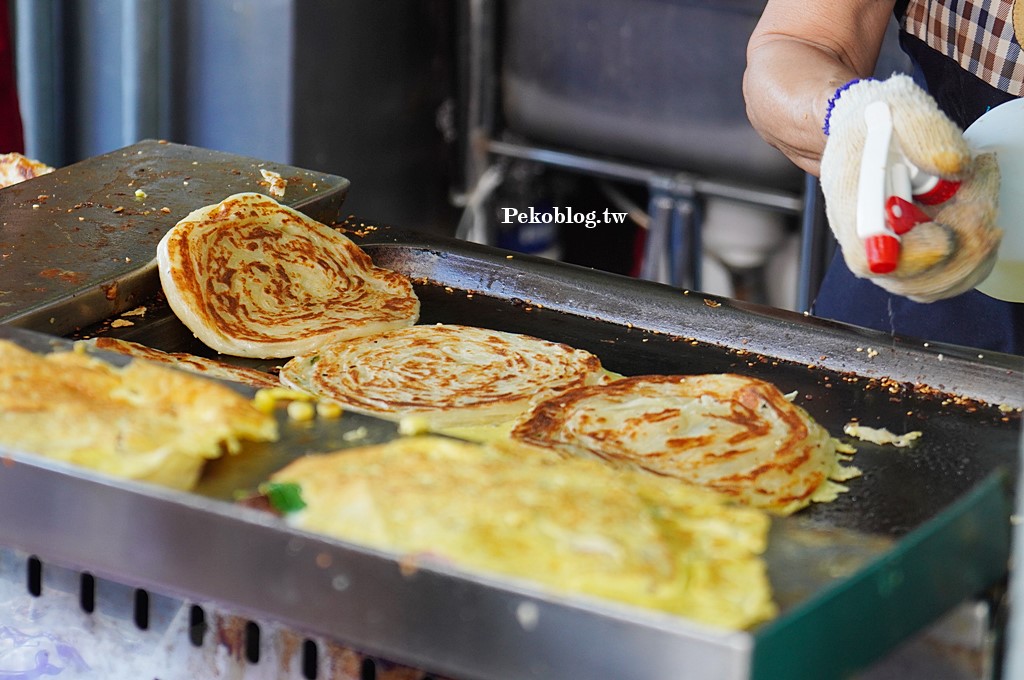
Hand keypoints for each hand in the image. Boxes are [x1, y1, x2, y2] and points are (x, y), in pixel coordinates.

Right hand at [820, 75, 1001, 301]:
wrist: (870, 131)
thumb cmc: (878, 122)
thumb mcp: (900, 110)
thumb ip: (925, 133)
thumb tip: (952, 166)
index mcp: (852, 206)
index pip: (869, 257)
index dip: (911, 255)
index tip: (946, 235)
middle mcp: (866, 241)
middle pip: (909, 280)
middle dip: (961, 249)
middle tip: (982, 205)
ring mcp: (891, 256)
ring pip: (936, 282)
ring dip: (973, 247)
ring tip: (979, 195)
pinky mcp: (915, 260)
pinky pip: (950, 276)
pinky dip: (977, 249)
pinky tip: (977, 211)